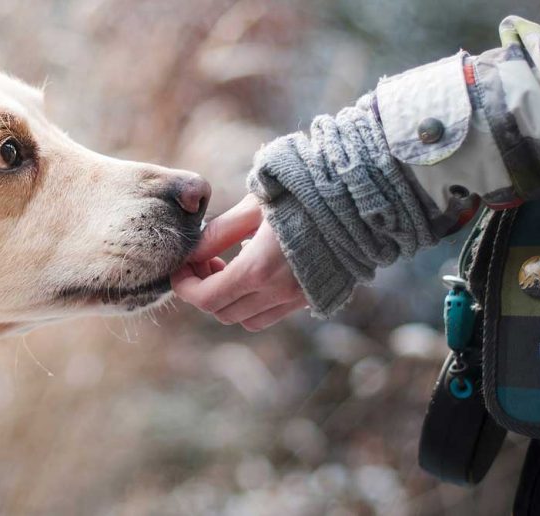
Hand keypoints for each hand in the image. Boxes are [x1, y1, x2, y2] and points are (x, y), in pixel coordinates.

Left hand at [173, 194, 306, 330]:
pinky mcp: (313, 297)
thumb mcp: (253, 207)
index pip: (206, 298)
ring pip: (247, 319)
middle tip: (204, 261)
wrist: (359, 199)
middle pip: (222, 312)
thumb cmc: (302, 194)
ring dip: (229, 300)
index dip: (185, 286)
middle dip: (204, 291)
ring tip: (228, 266)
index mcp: (258, 269)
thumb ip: (218, 233)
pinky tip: (256, 270)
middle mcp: (278, 292)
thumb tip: (191, 252)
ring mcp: (298, 298)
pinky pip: (272, 314)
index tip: (180, 268)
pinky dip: (254, 302)